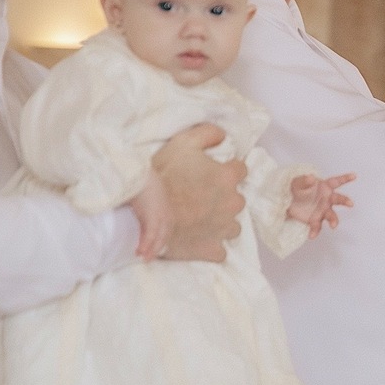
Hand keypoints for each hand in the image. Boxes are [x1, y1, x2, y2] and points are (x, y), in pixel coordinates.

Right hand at [132, 123, 244, 261]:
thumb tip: (223, 136)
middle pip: (236, 199)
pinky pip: (220, 250)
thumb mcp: (183, 142)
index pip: (240, 170)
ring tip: (197, 220)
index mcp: (228, 178)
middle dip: (222, 199)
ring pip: (232, 226)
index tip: (210, 174)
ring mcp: (224, 229)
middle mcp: (233, 203)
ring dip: (219, 223)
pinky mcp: (212, 250)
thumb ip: (208, 133)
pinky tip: (196, 239)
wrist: (145, 213)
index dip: (225, 170)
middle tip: (198, 198)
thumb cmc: (163, 176)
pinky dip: (210, 246)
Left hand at [287, 172, 355, 238]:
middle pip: (338, 199)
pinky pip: (317, 227)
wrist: (289, 202)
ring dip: (334, 220)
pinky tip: (311, 235)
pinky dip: (315, 231)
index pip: (336, 182)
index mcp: (325, 187)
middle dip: (345, 201)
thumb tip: (311, 177)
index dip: (345, 178)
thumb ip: (305, 181)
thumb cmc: (296, 188)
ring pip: (331, 216)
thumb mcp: (298, 182)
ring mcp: (322, 210)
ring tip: (334, 225)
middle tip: (350, 204)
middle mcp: (327, 199)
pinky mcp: (315, 220)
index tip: (354, 176)